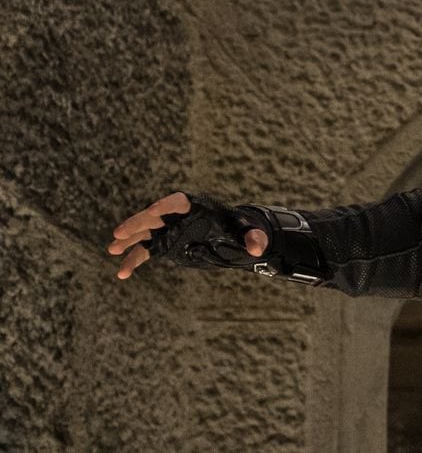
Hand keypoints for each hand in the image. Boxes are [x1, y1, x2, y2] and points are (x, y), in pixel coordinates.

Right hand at [107, 192, 269, 278]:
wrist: (233, 237)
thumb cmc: (240, 228)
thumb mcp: (249, 231)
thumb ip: (253, 237)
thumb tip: (257, 249)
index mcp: (195, 206)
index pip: (176, 202)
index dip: (164, 206)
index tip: (153, 211)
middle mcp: (176, 216)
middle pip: (153, 216)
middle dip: (137, 223)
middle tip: (119, 232)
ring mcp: (168, 230)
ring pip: (144, 233)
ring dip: (128, 240)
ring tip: (112, 249)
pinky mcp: (165, 245)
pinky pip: (145, 252)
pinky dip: (134, 260)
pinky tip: (122, 272)